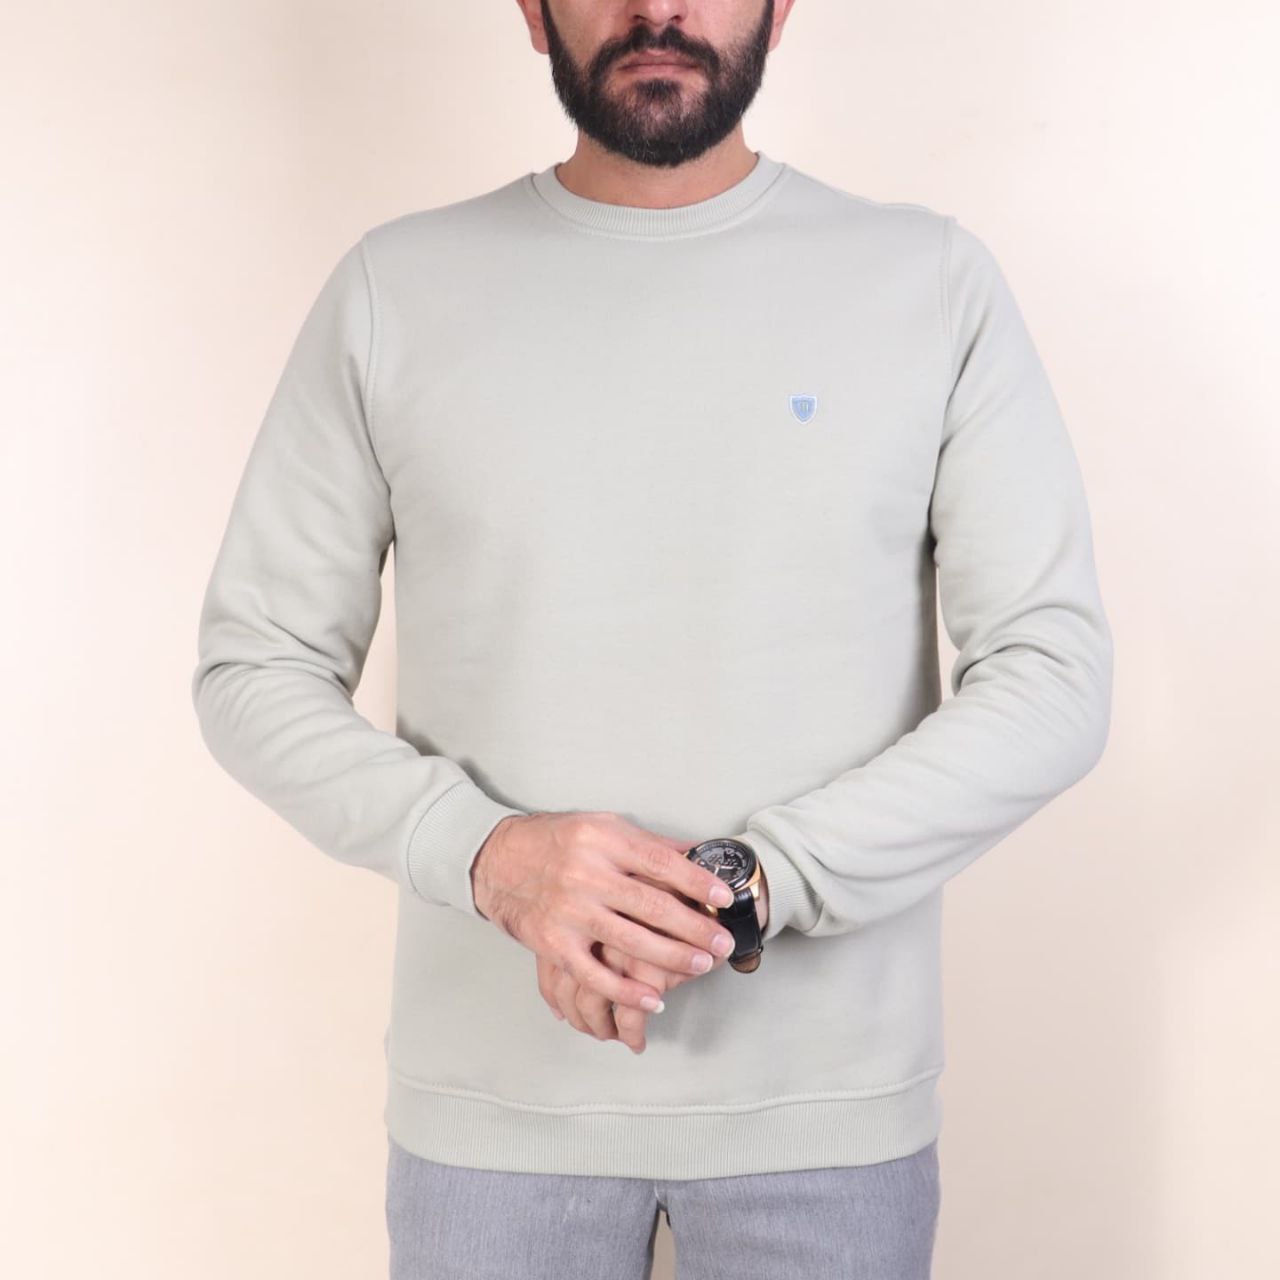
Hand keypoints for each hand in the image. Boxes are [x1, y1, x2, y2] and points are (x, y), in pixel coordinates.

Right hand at [470, 810, 739, 1015]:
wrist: (498, 860)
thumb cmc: (556, 841)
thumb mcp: (602, 826)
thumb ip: (647, 844)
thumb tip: (696, 855)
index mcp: (603, 841)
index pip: (660, 862)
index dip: (695, 882)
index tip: (723, 898)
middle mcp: (586, 874)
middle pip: (651, 906)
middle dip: (694, 928)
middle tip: (723, 942)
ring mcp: (568, 911)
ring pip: (630, 941)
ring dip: (672, 958)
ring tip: (702, 965)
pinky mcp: (552, 942)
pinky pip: (594, 973)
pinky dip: (626, 990)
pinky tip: (654, 999)